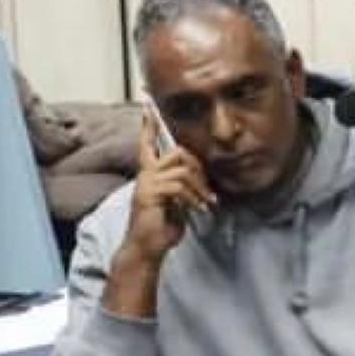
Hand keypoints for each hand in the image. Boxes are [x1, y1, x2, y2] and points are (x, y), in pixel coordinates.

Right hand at [120, 111, 213, 263]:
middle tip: (208, 192)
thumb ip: (185, 185)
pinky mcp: (149, 194)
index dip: (149, 127)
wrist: (148, 248)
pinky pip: (178, 185)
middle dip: (200, 169)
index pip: (148, 145)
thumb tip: (201, 177)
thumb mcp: (179, 201)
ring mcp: (146, 183)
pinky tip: (196, 209)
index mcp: (151, 174)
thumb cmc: (163, 226)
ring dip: (200, 188)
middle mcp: (145, 174)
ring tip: (205, 204)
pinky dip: (193, 197)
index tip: (148, 107)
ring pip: (182, 169)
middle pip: (178, 152)